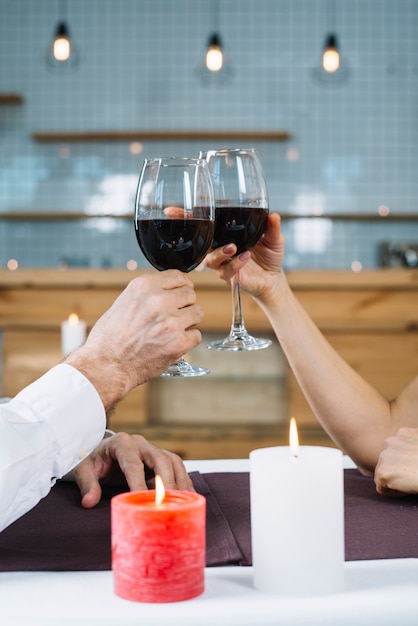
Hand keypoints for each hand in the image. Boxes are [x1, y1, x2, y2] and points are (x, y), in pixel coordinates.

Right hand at [65, 270, 202, 410]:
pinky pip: (197, 335)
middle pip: (190, 294)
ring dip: (189, 321)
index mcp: (144, 286)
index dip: (182, 285)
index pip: (179, 276)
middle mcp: (159, 301)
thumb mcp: (125, 302)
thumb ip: (149, 293)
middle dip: (185, 304)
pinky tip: (173, 343)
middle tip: (174, 315)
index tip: (182, 292)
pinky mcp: (179, 342)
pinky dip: (188, 340)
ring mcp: (171, 322)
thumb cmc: (110, 337)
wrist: (106, 365)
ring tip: (173, 329)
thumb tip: (171, 290)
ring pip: (198, 313)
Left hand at [73, 432, 193, 507]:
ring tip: (184, 501)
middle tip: (169, 502)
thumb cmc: (93, 460)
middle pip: (160, 459)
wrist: (100, 450)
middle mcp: (140, 443)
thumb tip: (89, 502)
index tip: (145, 501)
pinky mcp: (160, 457)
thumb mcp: (84, 470)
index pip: (133, 464)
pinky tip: (187, 496)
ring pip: (172, 461)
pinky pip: (176, 466)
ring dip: (179, 481)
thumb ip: (87, 484)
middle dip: (166, 481)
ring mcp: (152, 448)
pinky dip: (183, 480)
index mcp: (121, 443)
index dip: (140, 483)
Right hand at [204, 212, 284, 302]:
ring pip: (211, 260)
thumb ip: (272, 228)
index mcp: (230, 238)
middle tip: (224, 236)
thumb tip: (273, 216)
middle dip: (207, 240)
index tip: (199, 217)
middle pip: (205, 246)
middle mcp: (224, 252)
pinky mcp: (230, 278)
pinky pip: (225, 272)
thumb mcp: (274, 240)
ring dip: (220, 254)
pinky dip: (234, 264)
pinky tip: (244, 257)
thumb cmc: (270, 257)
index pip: (213, 230)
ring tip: (233, 248)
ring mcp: (225, 265)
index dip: (205, 226)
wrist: (274, 278)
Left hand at [374, 428, 417, 495]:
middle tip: (415, 476)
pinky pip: (382, 488)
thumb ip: (413, 446)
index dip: (405, 464)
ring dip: (396, 481)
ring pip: (384, 474)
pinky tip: (409, 487)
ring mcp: (385, 456)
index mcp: (403, 434)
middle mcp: (391, 441)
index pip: (395, 452)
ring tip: (413, 481)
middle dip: (399, 472)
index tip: (416, 468)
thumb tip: (410, 457)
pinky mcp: (383, 472)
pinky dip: (394, 493)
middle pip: (388, 463)